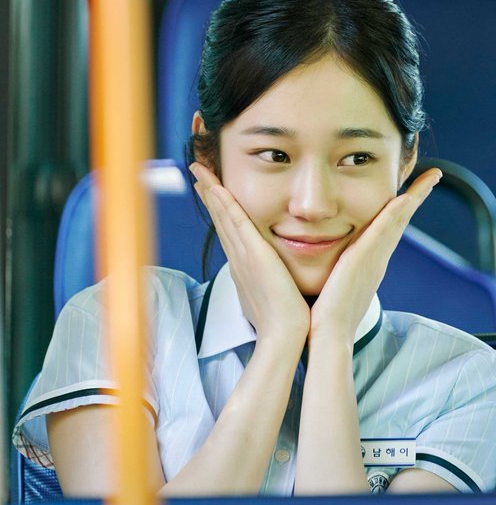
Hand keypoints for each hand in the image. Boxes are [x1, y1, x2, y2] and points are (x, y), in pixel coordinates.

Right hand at [190, 162, 308, 347]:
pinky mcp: (253, 256)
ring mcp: (243, 256)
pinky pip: (236, 224)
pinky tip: (217, 187)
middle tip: (197, 172)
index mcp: (247, 265)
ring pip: (224, 217)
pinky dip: (225, 205)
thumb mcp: (280, 291)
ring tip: (200, 171)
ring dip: (211, 192)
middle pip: (221, 219)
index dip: (220, 209)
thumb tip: (283, 274)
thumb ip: (279, 277)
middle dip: (209, 194)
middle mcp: (239, 258)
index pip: (231, 230)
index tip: (213, 190)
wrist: (287, 334)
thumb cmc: (288, 318)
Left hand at [309, 168, 441, 344]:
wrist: (328, 335)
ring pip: (398, 220)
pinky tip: (406, 195)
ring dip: (415, 197)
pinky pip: (387, 228)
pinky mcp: (366, 258)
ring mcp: (376, 258)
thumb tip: (316, 265)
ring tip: (430, 177)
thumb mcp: (331, 287)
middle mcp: (378, 258)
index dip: (399, 211)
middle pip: (400, 221)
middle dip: (416, 197)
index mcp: (369, 264)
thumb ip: (332, 273)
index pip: (387, 230)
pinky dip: (399, 211)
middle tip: (432, 177)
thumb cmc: (324, 316)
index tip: (408, 194)